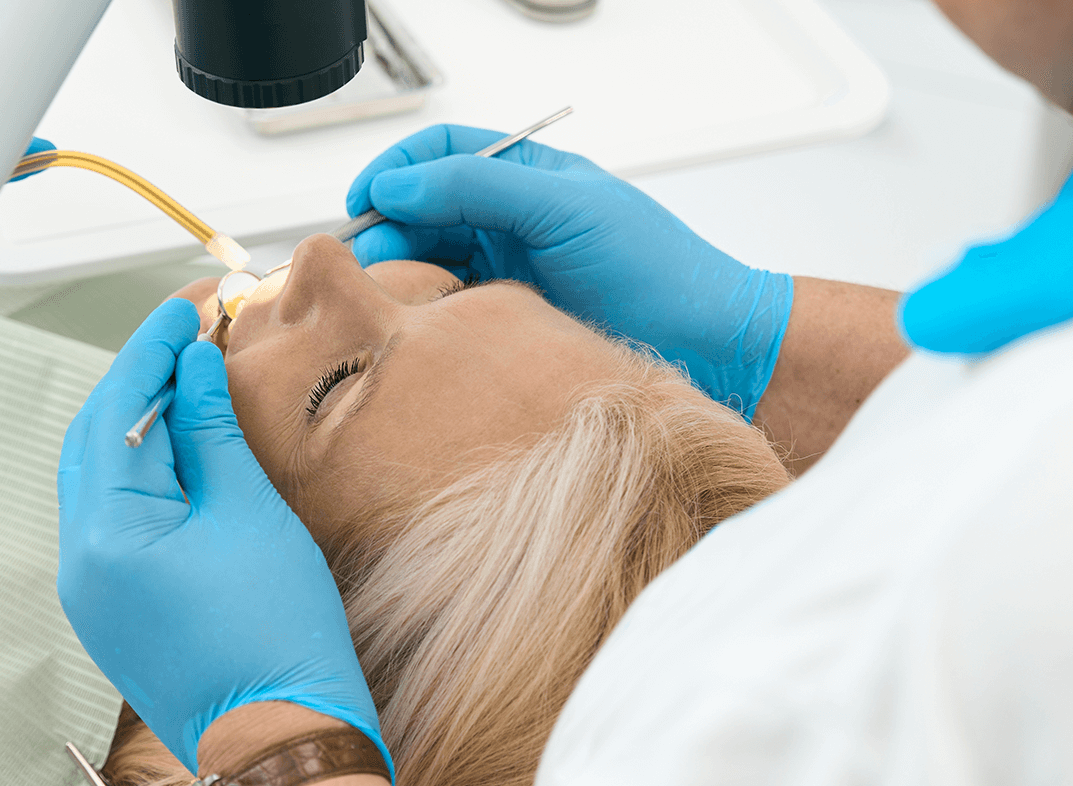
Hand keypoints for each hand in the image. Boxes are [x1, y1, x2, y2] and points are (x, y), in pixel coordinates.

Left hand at [55, 300, 387, 774]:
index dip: (152, 349)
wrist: (282, 737)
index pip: (117, 408)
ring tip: (190, 385)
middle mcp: (79, 561)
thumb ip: (210, 431)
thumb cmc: (277, 637)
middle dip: (138, 381)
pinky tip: (182, 451)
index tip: (184, 309)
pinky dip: (141, 473)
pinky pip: (112, 518)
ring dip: (138, 424)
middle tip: (187, 338)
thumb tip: (192, 369)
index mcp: (106, 532)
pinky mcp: (111, 609)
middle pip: (93, 438)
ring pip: (99, 476)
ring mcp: (89, 591)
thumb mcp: (249, 512)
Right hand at [345, 123, 792, 415]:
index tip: (366, 201)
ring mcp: (507, 273)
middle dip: (386, 230)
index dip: (394, 170)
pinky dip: (425, 317)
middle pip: (421, 211)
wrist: (706, 345)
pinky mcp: (508, 323)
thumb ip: (478, 188)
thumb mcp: (564, 208)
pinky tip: (420, 330)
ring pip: (429, 263)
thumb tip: (400, 184)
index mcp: (524, 177)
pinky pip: (448, 313)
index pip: (438, 154)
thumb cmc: (657, 269)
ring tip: (388, 298)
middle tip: (365, 263)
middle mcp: (510, 221)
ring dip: (401, 276)